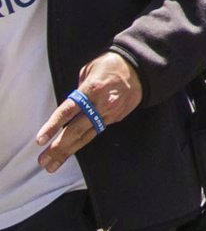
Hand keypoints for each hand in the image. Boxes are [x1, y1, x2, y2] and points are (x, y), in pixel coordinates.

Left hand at [34, 51, 141, 172]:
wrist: (140, 68)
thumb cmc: (110, 65)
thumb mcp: (89, 70)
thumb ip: (78, 90)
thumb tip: (70, 107)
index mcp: (91, 89)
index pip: (68, 111)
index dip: (53, 126)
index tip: (41, 140)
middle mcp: (101, 104)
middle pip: (76, 130)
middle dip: (58, 147)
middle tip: (43, 160)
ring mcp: (110, 114)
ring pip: (86, 137)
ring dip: (68, 151)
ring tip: (52, 165)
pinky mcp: (116, 118)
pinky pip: (96, 132)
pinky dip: (82, 142)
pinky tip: (70, 151)